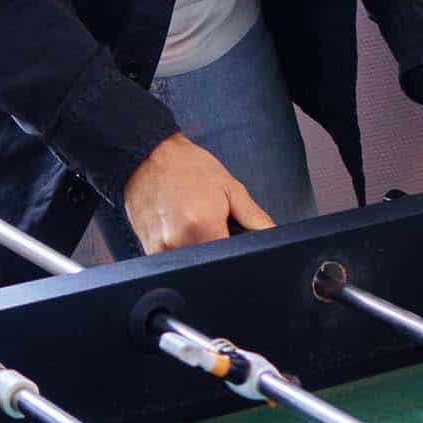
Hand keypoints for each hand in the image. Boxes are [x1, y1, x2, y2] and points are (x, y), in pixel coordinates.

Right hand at [123, 132, 274, 253]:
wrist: (149, 156)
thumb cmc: (189, 167)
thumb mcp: (230, 188)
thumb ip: (255, 218)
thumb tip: (273, 236)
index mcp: (203, 226)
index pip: (229, 259)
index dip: (237, 256)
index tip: (235, 242)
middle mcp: (178, 242)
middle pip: (210, 265)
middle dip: (218, 252)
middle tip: (214, 226)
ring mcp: (160, 249)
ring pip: (191, 266)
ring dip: (199, 251)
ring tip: (194, 222)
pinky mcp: (149, 251)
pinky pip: (172, 261)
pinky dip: (182, 249)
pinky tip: (180, 226)